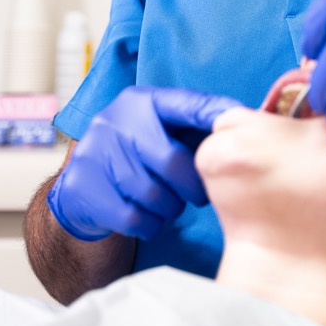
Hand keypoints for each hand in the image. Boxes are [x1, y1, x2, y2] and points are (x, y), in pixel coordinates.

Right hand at [47, 85, 241, 240]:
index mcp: (141, 102)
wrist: (82, 188)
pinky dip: (149, 224)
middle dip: (192, 185)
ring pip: (153, 195)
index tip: (237, 123)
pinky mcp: (85, 189)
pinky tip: (148, 216)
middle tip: (199, 194)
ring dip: (170, 207)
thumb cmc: (137, 156)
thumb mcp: (159, 130)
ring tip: (168, 203)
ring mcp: (96, 154)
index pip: (184, 104)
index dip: (213, 114)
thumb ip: (194, 126)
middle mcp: (116, 121)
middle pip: (172, 161)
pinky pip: (134, 218)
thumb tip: (243, 124)